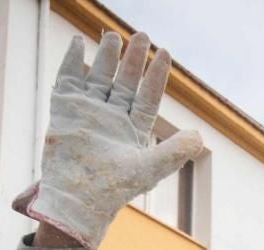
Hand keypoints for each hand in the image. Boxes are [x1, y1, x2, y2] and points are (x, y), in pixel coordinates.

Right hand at [13, 31, 202, 249]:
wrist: (78, 200)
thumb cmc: (114, 189)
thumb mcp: (150, 168)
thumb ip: (176, 151)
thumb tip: (199, 137)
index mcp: (132, 130)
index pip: (147, 97)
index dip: (156, 76)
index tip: (165, 53)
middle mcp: (111, 119)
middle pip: (124, 82)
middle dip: (132, 60)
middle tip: (141, 35)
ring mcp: (87, 113)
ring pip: (99, 77)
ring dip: (106, 56)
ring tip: (113, 35)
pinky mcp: (64, 112)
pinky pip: (68, 81)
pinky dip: (72, 62)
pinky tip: (79, 43)